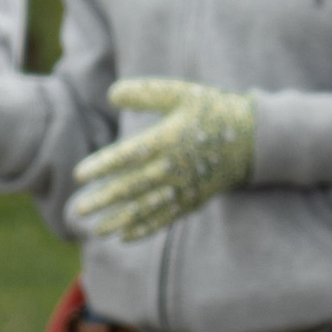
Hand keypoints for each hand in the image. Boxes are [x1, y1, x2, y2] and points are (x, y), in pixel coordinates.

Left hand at [67, 80, 256, 241]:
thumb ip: (147, 93)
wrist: (253, 139)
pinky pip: (165, 219)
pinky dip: (144, 229)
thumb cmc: (213, 111)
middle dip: (103, 200)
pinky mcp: (192, 200)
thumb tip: (112, 93)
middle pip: (132, 189)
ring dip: (119, 221)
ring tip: (95, 230)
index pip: (128, 156)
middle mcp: (174, 168)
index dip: (102, 166)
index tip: (79, 175)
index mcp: (169, 140)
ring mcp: (184, 188)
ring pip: (146, 209)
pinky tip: (124, 237)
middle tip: (78, 210)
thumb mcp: (182, 93)